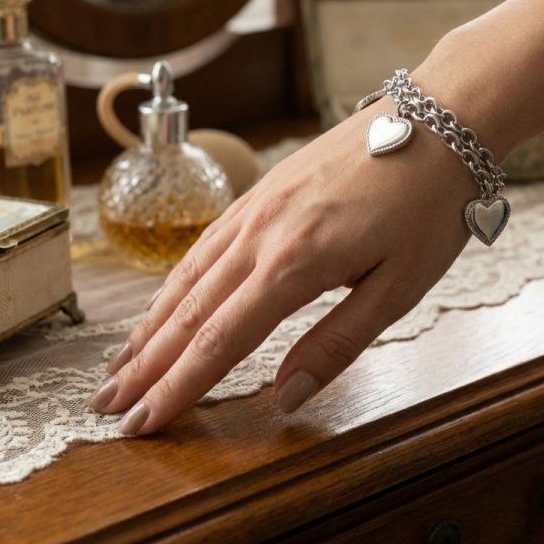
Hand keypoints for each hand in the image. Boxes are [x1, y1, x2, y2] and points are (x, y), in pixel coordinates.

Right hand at [87, 97, 476, 434]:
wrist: (439, 119)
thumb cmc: (429, 206)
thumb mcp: (399, 287)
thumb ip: (337, 343)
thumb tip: (284, 397)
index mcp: (295, 265)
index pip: (219, 343)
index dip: (176, 389)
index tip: (141, 424)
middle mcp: (261, 234)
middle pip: (189, 312)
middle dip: (144, 365)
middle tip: (104, 405)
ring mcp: (257, 206)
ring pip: (187, 274)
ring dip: (148, 324)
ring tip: (118, 363)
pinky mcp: (263, 188)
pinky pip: (204, 242)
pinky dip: (174, 279)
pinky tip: (164, 300)